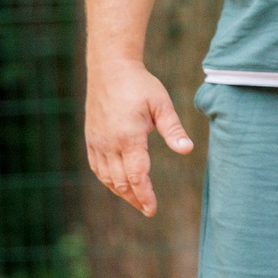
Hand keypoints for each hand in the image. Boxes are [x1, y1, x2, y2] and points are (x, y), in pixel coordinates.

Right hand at [85, 56, 192, 215]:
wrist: (110, 68)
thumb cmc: (140, 85)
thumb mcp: (162, 104)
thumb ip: (173, 130)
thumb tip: (187, 150)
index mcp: (129, 137)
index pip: (137, 175)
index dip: (145, 195)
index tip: (152, 209)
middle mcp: (109, 143)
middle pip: (121, 182)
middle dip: (135, 198)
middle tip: (148, 209)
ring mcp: (97, 141)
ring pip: (106, 177)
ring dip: (121, 192)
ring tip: (136, 200)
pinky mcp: (90, 137)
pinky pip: (96, 166)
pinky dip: (107, 179)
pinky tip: (117, 184)